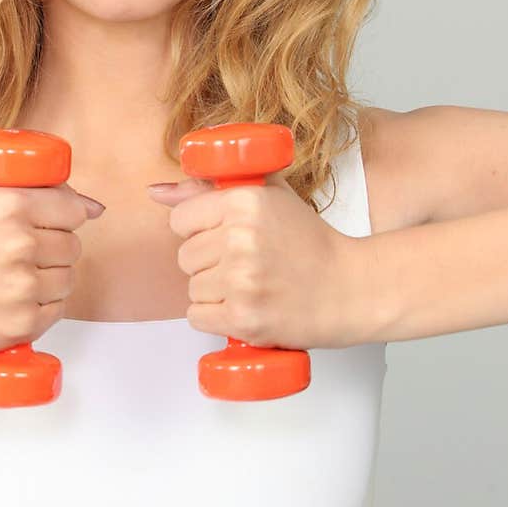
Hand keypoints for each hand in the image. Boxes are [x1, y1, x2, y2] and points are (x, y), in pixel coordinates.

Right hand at [0, 179, 104, 355]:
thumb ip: (38, 192)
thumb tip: (94, 208)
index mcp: (10, 204)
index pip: (74, 211)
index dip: (60, 220)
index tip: (41, 226)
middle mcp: (19, 243)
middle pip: (74, 247)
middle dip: (53, 250)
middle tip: (16, 255)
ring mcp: (21, 287)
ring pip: (68, 279)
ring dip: (49, 279)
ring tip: (11, 277)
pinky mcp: (22, 323)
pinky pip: (57, 310)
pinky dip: (40, 306)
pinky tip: (11, 299)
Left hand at [146, 171, 364, 349]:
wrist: (352, 288)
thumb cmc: (311, 244)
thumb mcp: (268, 198)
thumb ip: (210, 188)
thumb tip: (156, 192)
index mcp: (245, 201)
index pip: (181, 219)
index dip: (200, 231)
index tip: (224, 237)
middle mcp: (240, 238)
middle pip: (185, 257)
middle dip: (209, 263)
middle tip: (246, 265)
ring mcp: (242, 280)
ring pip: (192, 288)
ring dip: (214, 292)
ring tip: (251, 286)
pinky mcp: (244, 318)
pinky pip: (197, 317)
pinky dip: (215, 317)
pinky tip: (244, 307)